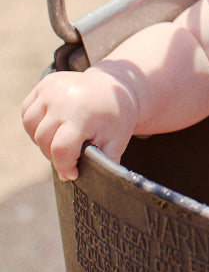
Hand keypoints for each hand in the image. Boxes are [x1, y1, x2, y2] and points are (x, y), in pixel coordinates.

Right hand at [21, 68, 138, 181]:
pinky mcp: (45, 84)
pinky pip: (28, 111)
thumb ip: (105, 163)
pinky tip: (52, 126)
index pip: (60, 149)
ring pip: (31, 126)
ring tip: (61, 139)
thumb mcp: (116, 141)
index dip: (64, 166)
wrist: (115, 86)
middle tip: (71, 156)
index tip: (73, 173)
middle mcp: (62, 100)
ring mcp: (51, 90)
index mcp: (81, 114)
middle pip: (44, 140)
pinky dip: (34, 123)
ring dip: (42, 139)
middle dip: (55, 154)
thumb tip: (100, 187)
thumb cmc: (116, 117)